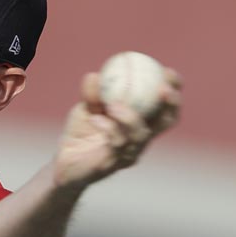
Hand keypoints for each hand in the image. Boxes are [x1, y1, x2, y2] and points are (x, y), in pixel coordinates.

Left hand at [53, 67, 181, 188]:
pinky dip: (108, 129)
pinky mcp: (113, 165)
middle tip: (163, 87)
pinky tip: (95, 119)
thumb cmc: (80, 133)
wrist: (62, 162)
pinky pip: (116, 145)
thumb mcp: (85, 109)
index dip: (173, 88)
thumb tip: (94, 76)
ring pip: (141, 135)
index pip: (165, 105)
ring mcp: (129, 154)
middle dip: (171, 102)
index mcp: (142, 122)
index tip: (168, 71)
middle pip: (167, 121)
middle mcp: (141, 139)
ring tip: (114, 104)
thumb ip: (92, 95)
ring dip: (131, 117)